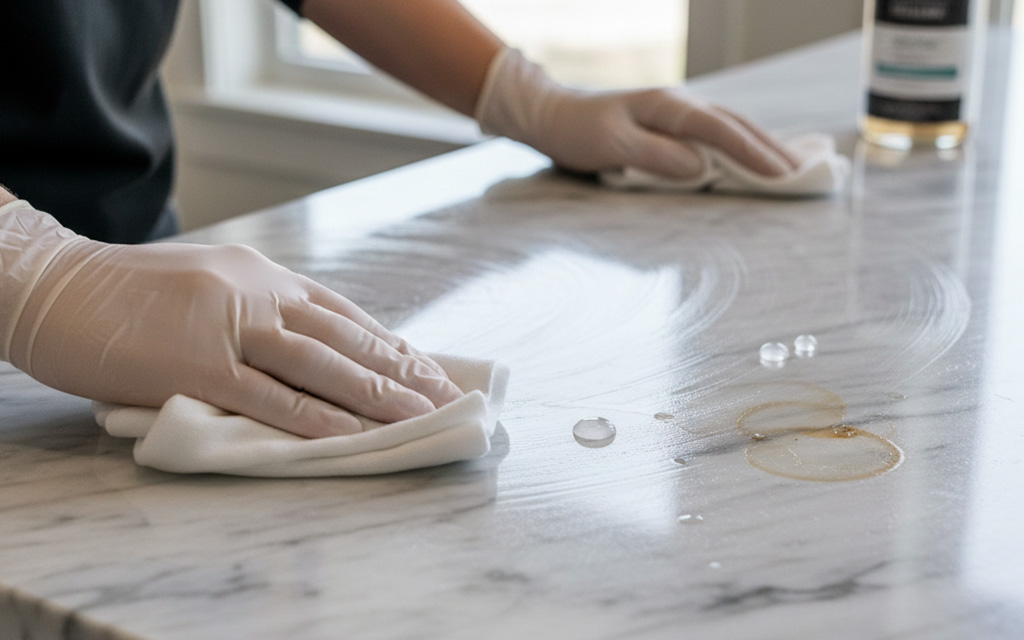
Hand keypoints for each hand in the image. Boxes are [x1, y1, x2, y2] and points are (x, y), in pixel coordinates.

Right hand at [0, 203, 461, 437]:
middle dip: (402, 371)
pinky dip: (316, 418)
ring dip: (377, 395)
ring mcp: (229, 327)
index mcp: (262, 275)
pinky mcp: (196, 363)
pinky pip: (269, 397)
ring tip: (421, 417)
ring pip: (321, 366)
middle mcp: (258, 294)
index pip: (344, 314)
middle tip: (447, 397)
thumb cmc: (126, 292)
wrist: (53, 284)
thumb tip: (303, 345)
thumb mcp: (207, 284)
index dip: (391, 343)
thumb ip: (256, 311)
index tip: (429, 368)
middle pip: (347, 338)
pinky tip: (352, 435)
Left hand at [475, 49, 798, 179]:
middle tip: (807, 174)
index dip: (753, 153)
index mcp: (668, 107)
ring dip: (762, 145)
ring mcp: (676, 113)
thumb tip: (700, 168)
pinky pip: (716, 133)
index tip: (783, 175)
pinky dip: (741, 144)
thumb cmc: (577, 131)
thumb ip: (655, 155)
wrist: (552, 115)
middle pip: (735, 125)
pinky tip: (754, 155)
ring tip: (793, 167)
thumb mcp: (611, 144)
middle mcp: (679, 105)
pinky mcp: (670, 125)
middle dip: (772, 149)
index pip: (721, 130)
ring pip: (730, 126)